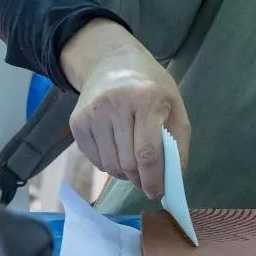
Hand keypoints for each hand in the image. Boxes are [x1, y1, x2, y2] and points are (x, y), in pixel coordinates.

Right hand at [63, 23, 191, 200]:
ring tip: (133, 162)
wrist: (112, 62)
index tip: (157, 193)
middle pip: (127, 162)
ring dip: (124, 173)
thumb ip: (178, 142)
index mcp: (146, 99)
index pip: (147, 152)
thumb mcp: (175, 106)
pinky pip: (94, 159)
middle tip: (147, 181)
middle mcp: (115, 105)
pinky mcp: (77, 122)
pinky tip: (117, 150)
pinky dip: (108, 164)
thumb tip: (174, 178)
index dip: (153, 179)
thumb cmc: (151, 87)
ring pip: (109, 165)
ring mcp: (92, 113)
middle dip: (139, 179)